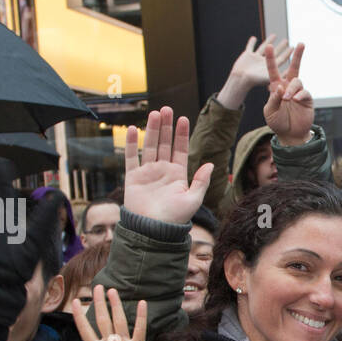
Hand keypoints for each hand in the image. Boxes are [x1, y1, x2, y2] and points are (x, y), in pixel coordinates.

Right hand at [72, 285, 146, 340]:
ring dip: (115, 304)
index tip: (75, 301)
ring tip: (112, 290)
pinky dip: (142, 316)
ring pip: (119, 320)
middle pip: (103, 319)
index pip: (85, 330)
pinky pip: (140, 328)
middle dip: (99, 302)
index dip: (79, 315)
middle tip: (97, 287)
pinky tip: (143, 302)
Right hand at [123, 107, 213, 225]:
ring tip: (154, 114)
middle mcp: (162, 171)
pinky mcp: (133, 178)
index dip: (181, 134)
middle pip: (164, 144)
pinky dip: (131, 144)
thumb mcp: (193, 199)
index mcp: (177, 175)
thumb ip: (201, 181)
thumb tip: (210, 164)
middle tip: (167, 109)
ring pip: (149, 146)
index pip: (179, 149)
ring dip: (152, 130)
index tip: (183, 119)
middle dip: (166, 127)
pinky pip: (131, 158)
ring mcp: (147, 173)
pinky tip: (132, 129)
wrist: (153, 231)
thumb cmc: (175, 218)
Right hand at [217, 34, 291, 108]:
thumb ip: (279, 75)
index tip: (294, 47)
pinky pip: (250, 47)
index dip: (288, 53)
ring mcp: (255, 59)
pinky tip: (254, 38)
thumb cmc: (255, 80)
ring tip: (274, 35)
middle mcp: (263, 62)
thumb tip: (292, 75)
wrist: (240, 79)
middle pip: (274, 53)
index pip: (282, 59)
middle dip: (281, 47)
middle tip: (287, 40)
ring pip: (263, 48)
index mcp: (270, 67)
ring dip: (269, 41)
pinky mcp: (247, 56)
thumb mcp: (270, 77)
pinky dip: (251, 42)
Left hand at [263, 42, 311, 146]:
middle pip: (293, 68)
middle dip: (297, 56)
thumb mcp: (269, 111)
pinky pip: (304, 92)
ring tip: (287, 99)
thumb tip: (280, 87)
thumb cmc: (277, 122)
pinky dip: (300, 95)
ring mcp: (298, 92)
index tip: (269, 46)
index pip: (273, 70)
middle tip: (300, 44)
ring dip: (291, 88)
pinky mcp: (307, 99)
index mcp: (276, 87)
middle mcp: (288, 87)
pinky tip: (296, 100)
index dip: (270, 59)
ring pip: (297, 81)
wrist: (290, 135)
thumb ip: (273, 99)